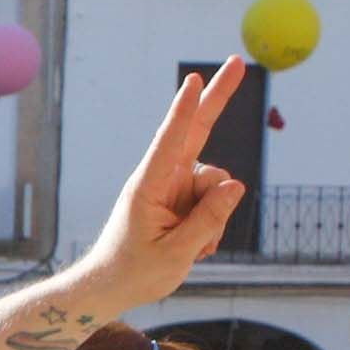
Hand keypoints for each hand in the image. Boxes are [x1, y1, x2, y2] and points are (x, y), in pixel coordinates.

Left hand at [61, 55, 251, 316]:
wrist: (111, 287)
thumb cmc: (134, 272)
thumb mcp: (176, 254)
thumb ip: (208, 220)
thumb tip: (236, 184)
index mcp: (148, 187)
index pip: (170, 142)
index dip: (184, 111)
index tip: (193, 81)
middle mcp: (162, 178)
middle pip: (197, 130)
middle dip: (218, 97)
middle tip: (238, 62)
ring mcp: (174, 187)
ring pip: (217, 185)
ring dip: (215, 218)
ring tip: (191, 246)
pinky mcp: (183, 199)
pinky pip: (214, 203)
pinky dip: (211, 226)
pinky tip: (192, 246)